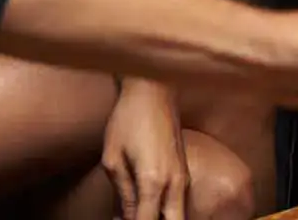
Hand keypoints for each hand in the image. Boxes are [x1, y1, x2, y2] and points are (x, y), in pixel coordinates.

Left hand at [100, 78, 188, 219]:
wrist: (153, 90)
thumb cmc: (128, 119)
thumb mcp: (113, 159)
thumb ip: (122, 194)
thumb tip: (123, 219)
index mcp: (153, 181)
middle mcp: (174, 183)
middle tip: (132, 217)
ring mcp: (183, 177)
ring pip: (179, 216)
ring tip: (136, 211)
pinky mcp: (184, 171)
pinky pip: (179, 202)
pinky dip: (166, 212)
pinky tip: (145, 206)